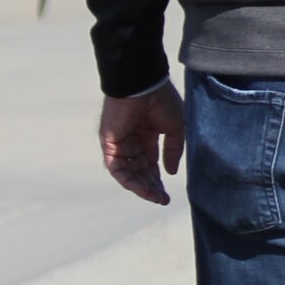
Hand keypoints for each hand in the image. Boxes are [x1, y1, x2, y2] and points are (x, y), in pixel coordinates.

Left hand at [100, 81, 185, 203]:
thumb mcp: (175, 127)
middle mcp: (132, 142)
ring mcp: (119, 143)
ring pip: (128, 173)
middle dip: (151, 187)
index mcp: (147, 136)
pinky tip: (142, 189)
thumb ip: (172, 150)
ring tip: (154, 197)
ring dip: (141, 187)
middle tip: (162, 200)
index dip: (158, 180)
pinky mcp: (110, 143)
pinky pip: (117, 168)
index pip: (151, 164)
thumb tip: (170, 172)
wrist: (142, 84)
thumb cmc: (161, 100)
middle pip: (140, 172)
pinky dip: (128, 180)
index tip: (167, 196)